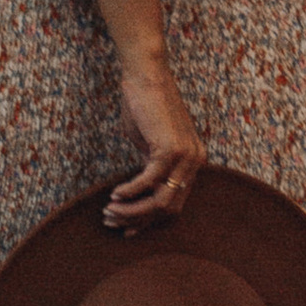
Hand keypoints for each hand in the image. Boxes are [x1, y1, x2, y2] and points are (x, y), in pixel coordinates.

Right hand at [104, 59, 205, 228]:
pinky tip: (115, 195)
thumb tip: (142, 194)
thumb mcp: (151, 143)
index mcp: (194, 161)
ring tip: (110, 212)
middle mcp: (196, 162)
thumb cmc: (145, 106)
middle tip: (112, 222)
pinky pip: (148, 183)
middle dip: (138, 220)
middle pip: (168, 208)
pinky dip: (130, 192)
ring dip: (131, 211)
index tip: (128, 229)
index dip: (150, 221)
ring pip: (159, 201)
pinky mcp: (170, 149)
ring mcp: (186, 156)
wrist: (146, 75)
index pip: (175, 204)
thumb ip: (152, 168)